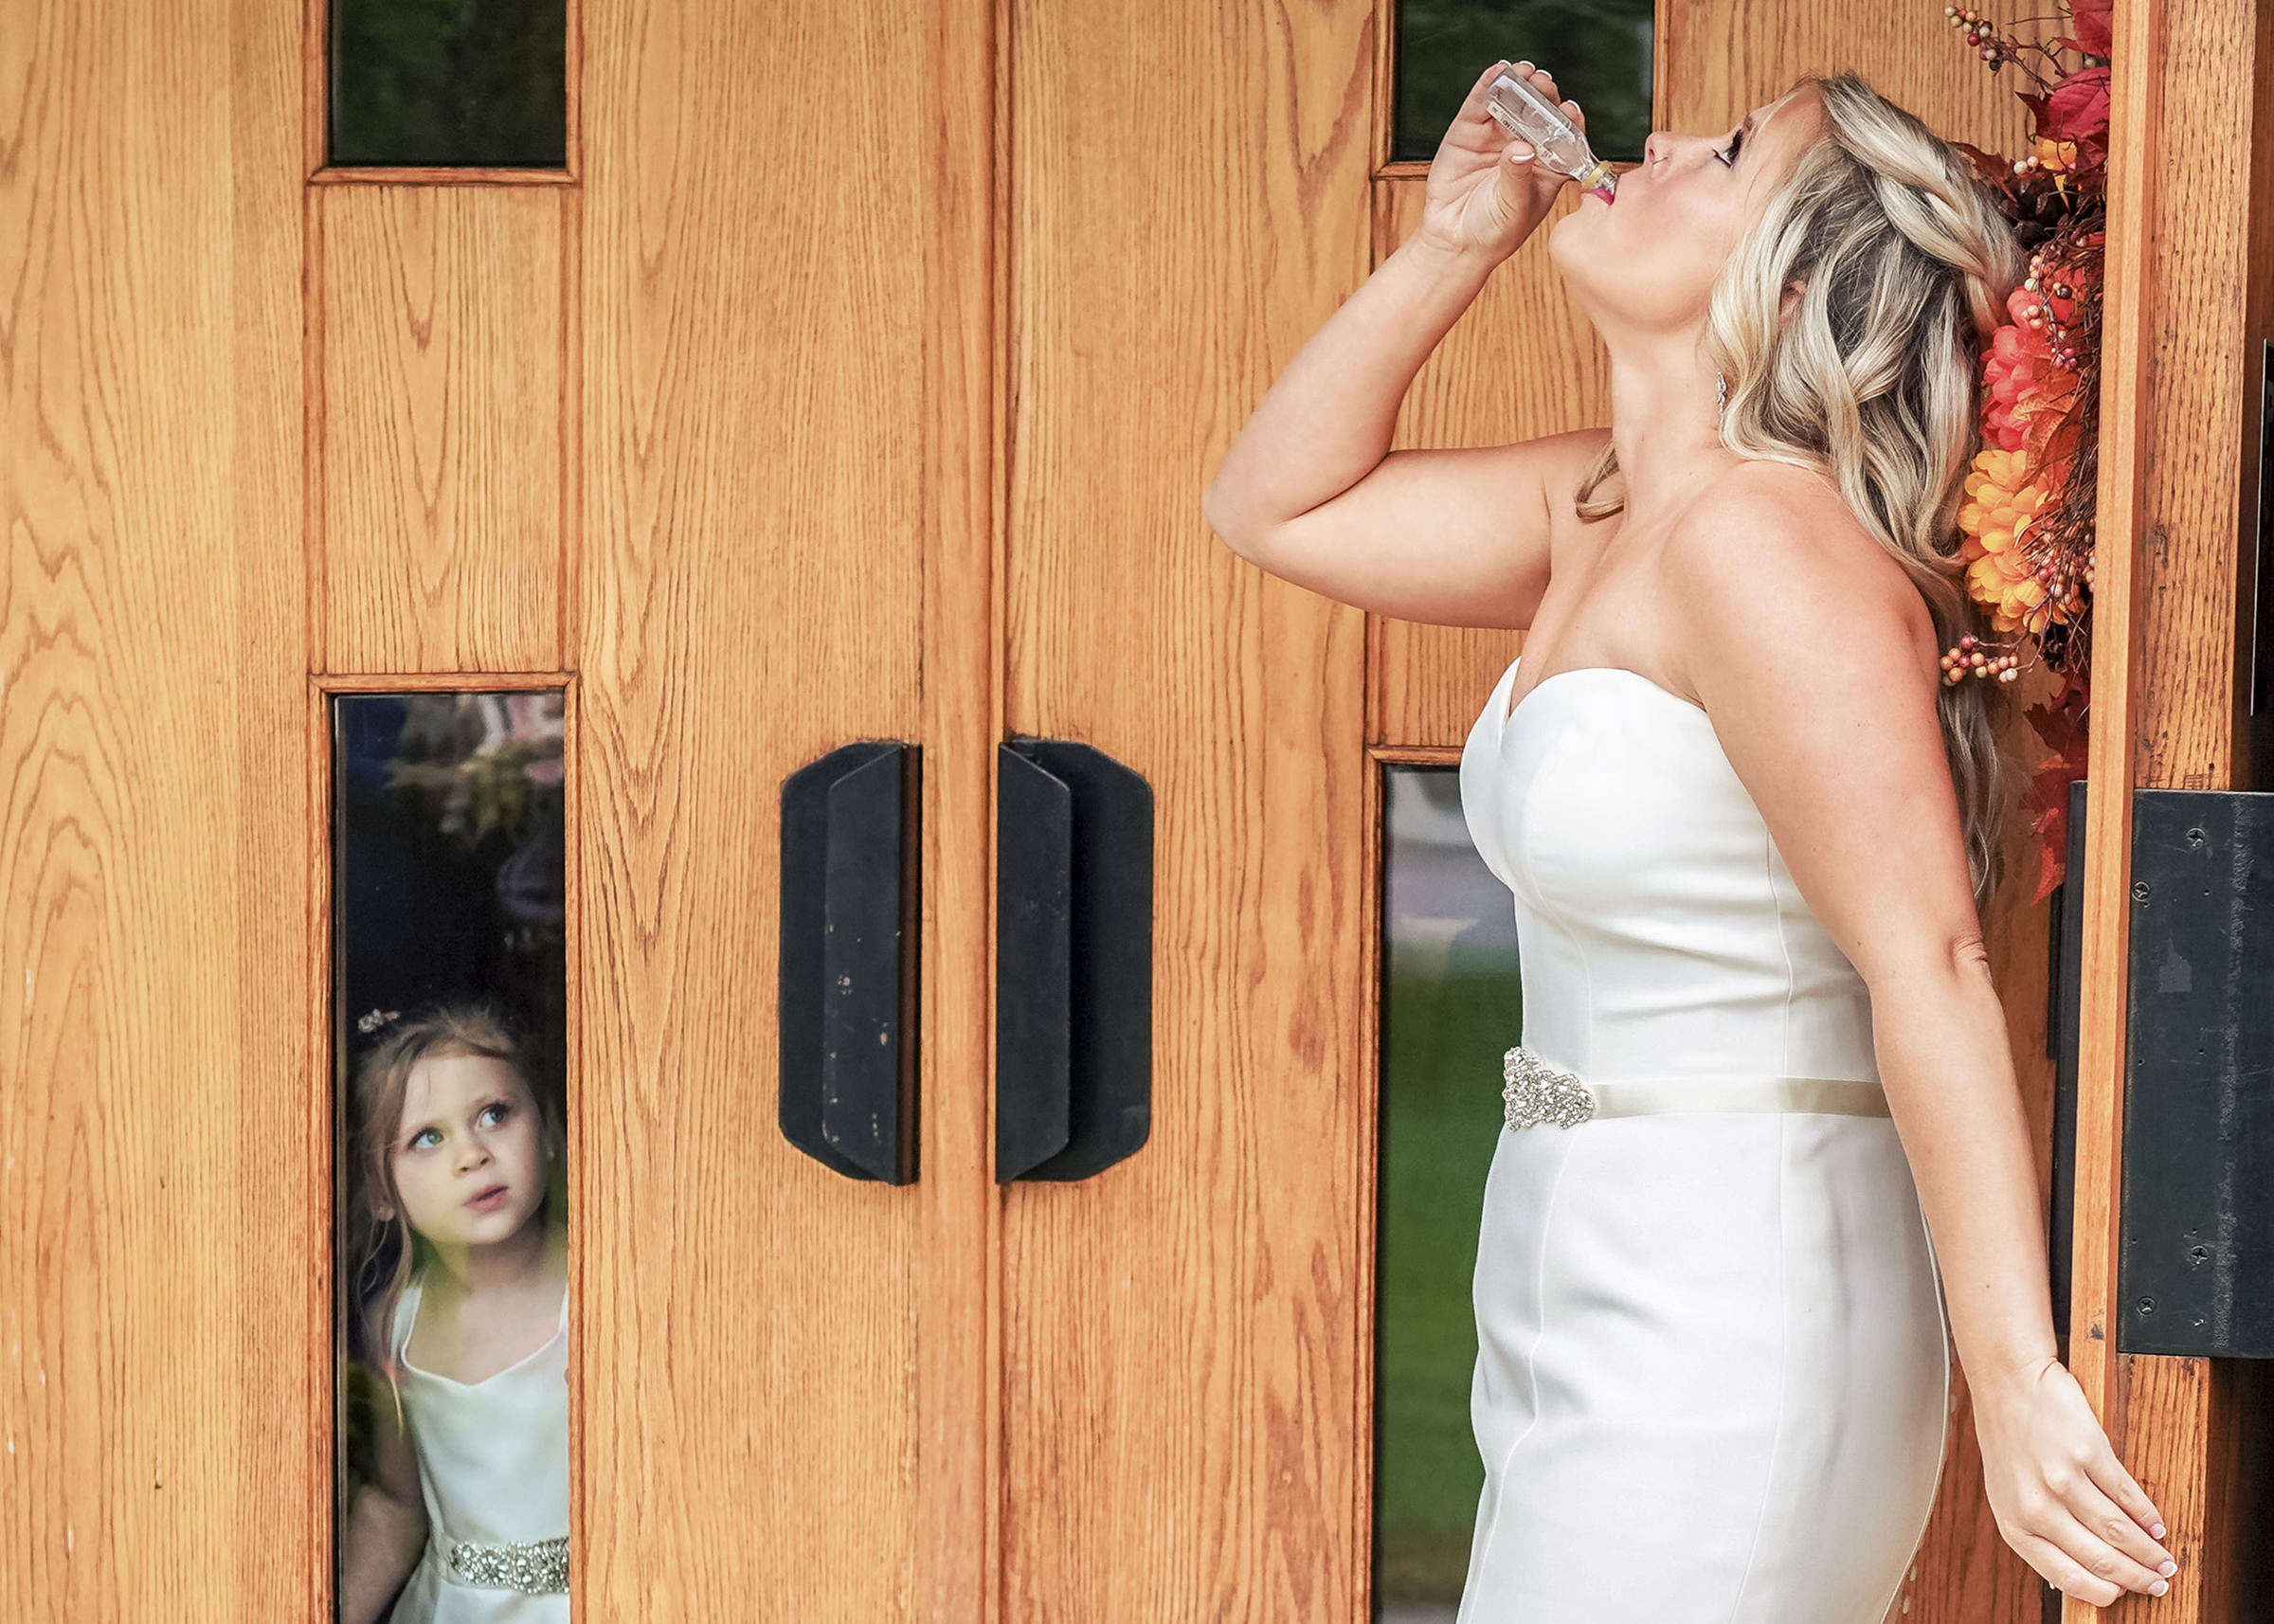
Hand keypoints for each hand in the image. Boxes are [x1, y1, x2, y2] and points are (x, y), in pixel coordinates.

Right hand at [1414, 60, 1583, 264]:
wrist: (1454, 240)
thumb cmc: (1493, 231)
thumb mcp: (1514, 208)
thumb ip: (1518, 176)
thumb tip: (1522, 148)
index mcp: (1549, 166)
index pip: (1566, 136)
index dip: (1569, 120)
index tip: (1570, 110)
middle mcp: (1526, 145)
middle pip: (1541, 111)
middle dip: (1545, 95)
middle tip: (1544, 85)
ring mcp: (1498, 135)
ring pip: (1513, 101)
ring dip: (1521, 83)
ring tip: (1525, 73)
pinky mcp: (1470, 130)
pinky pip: (1481, 103)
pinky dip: (1488, 85)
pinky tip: (1498, 72)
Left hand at [1973, 1355, 2176, 1604]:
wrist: (2006, 1380)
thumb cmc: (2006, 1435)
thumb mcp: (2006, 1491)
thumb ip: (2035, 1528)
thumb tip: (2075, 1570)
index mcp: (2014, 1523)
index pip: (2067, 1577)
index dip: (2103, 1592)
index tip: (2123, 1595)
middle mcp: (2036, 1506)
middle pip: (2100, 1559)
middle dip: (2136, 1577)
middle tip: (2157, 1582)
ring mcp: (2062, 1479)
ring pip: (2118, 1532)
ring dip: (2149, 1551)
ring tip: (2164, 1559)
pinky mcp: (2086, 1452)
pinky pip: (2126, 1495)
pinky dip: (2147, 1515)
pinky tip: (2156, 1525)